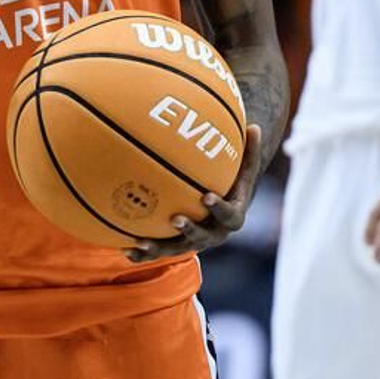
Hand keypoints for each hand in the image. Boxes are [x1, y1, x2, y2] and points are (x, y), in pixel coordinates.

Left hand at [125, 125, 261, 261]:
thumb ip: (251, 150)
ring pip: (177, 249)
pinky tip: (124, 249)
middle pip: (203, 238)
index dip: (219, 208)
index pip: (230, 215)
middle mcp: (214, 234)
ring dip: (159, 248)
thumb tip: (255, 125)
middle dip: (190, 231)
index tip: (206, 196)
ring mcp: (195, 243)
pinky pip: (160, 251)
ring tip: (141, 242)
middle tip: (176, 219)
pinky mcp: (178, 246)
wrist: (225, 209)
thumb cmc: (234, 182)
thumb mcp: (245, 168)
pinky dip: (143, 252)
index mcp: (232, 217)